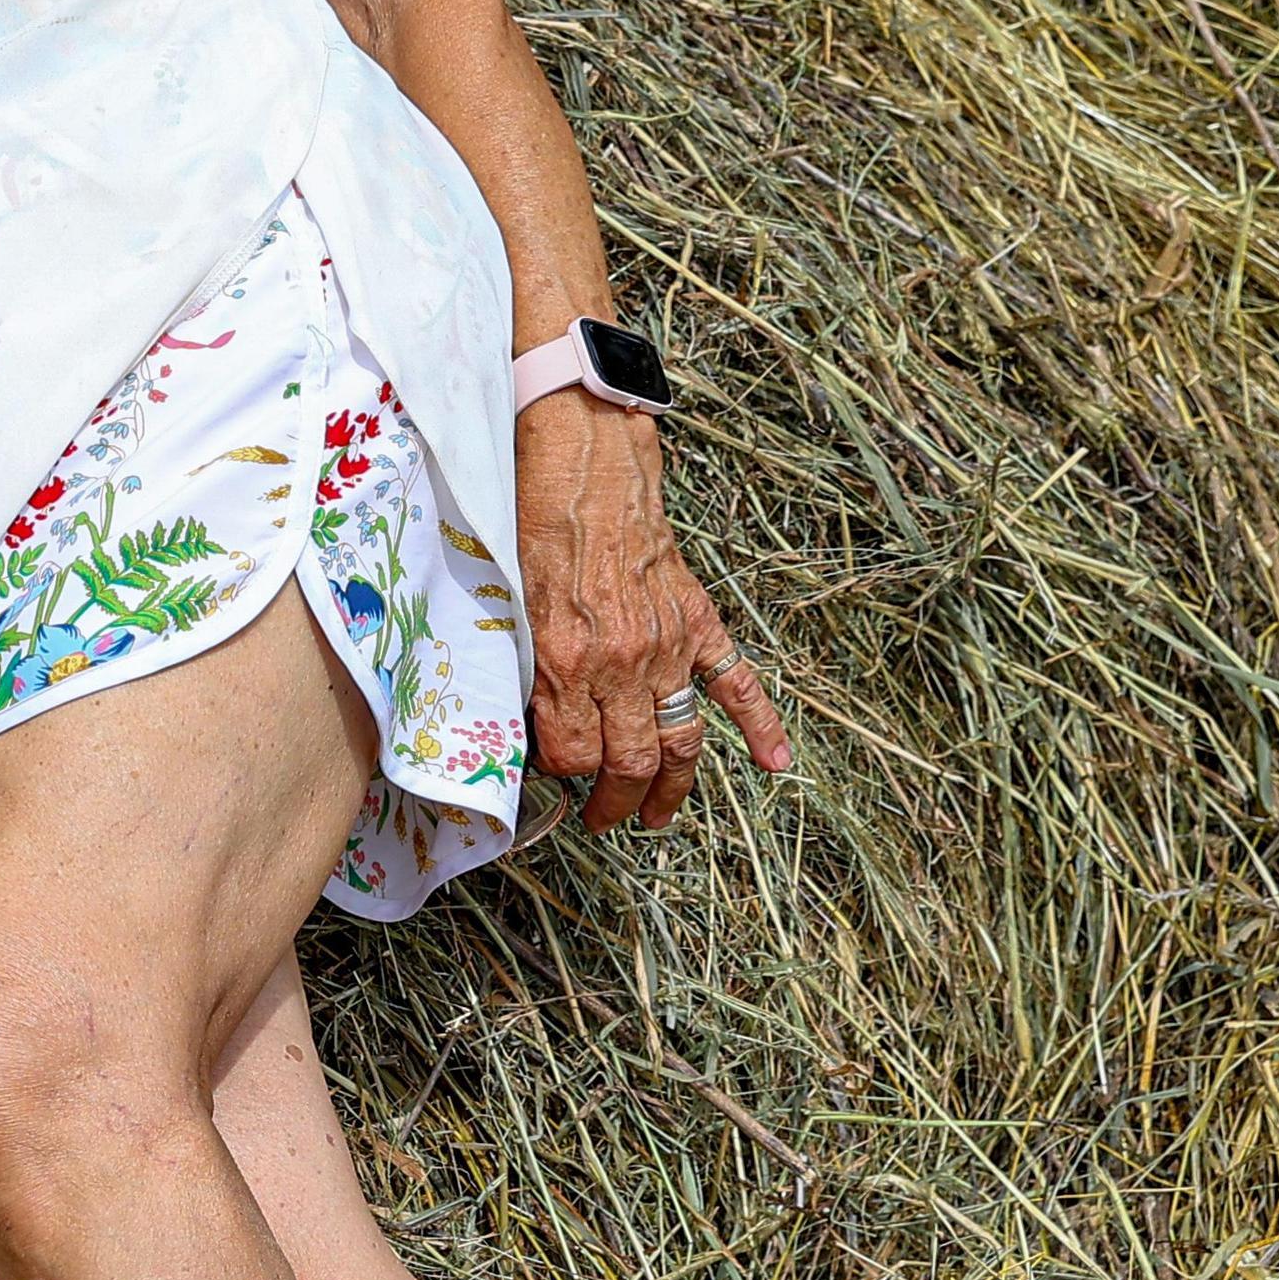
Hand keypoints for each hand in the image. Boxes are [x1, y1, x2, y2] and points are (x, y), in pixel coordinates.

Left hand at [514, 392, 787, 829]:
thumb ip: (517, 663)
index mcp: (565, 659)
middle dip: (612, 802)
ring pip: (680, 740)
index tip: (548, 778)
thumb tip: (523, 718)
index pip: (570, 756)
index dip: (558, 776)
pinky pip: (738, 681)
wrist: (581, 459)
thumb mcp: (503, 601)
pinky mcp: (696, 619)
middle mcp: (621, 663)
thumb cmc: (528, 521)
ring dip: (670, 787)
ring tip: (654, 816)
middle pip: (626, 762)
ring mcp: (666, 645)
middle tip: (599, 819)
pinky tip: (775, 763)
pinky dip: (761, 725)